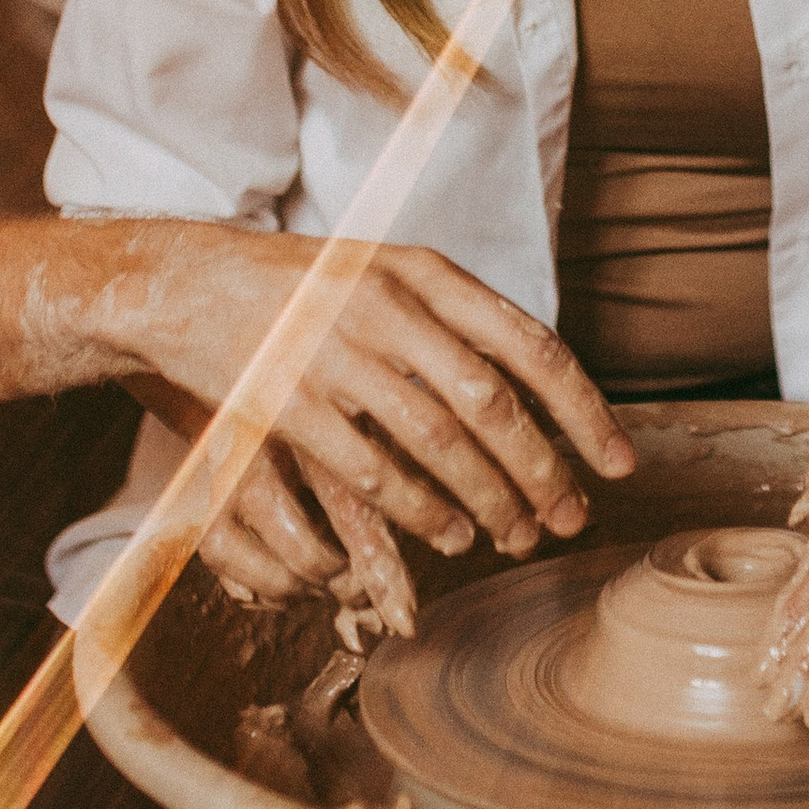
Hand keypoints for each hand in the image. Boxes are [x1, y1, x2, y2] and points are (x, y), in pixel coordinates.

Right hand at [114, 227, 632, 623]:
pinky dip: (420, 511)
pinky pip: (373, 472)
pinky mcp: (292, 403)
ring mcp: (339, 355)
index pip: (530, 345)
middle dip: (543, 472)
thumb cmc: (303, 289)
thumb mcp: (388, 275)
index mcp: (424, 272)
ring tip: (516, 536)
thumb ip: (454, 318)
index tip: (619, 462)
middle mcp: (389, 307)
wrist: (189, 285)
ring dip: (489, 500)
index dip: (583, 411)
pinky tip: (448, 535)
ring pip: (441, 444)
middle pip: (494, 404)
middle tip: (572, 520)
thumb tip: (538, 385)